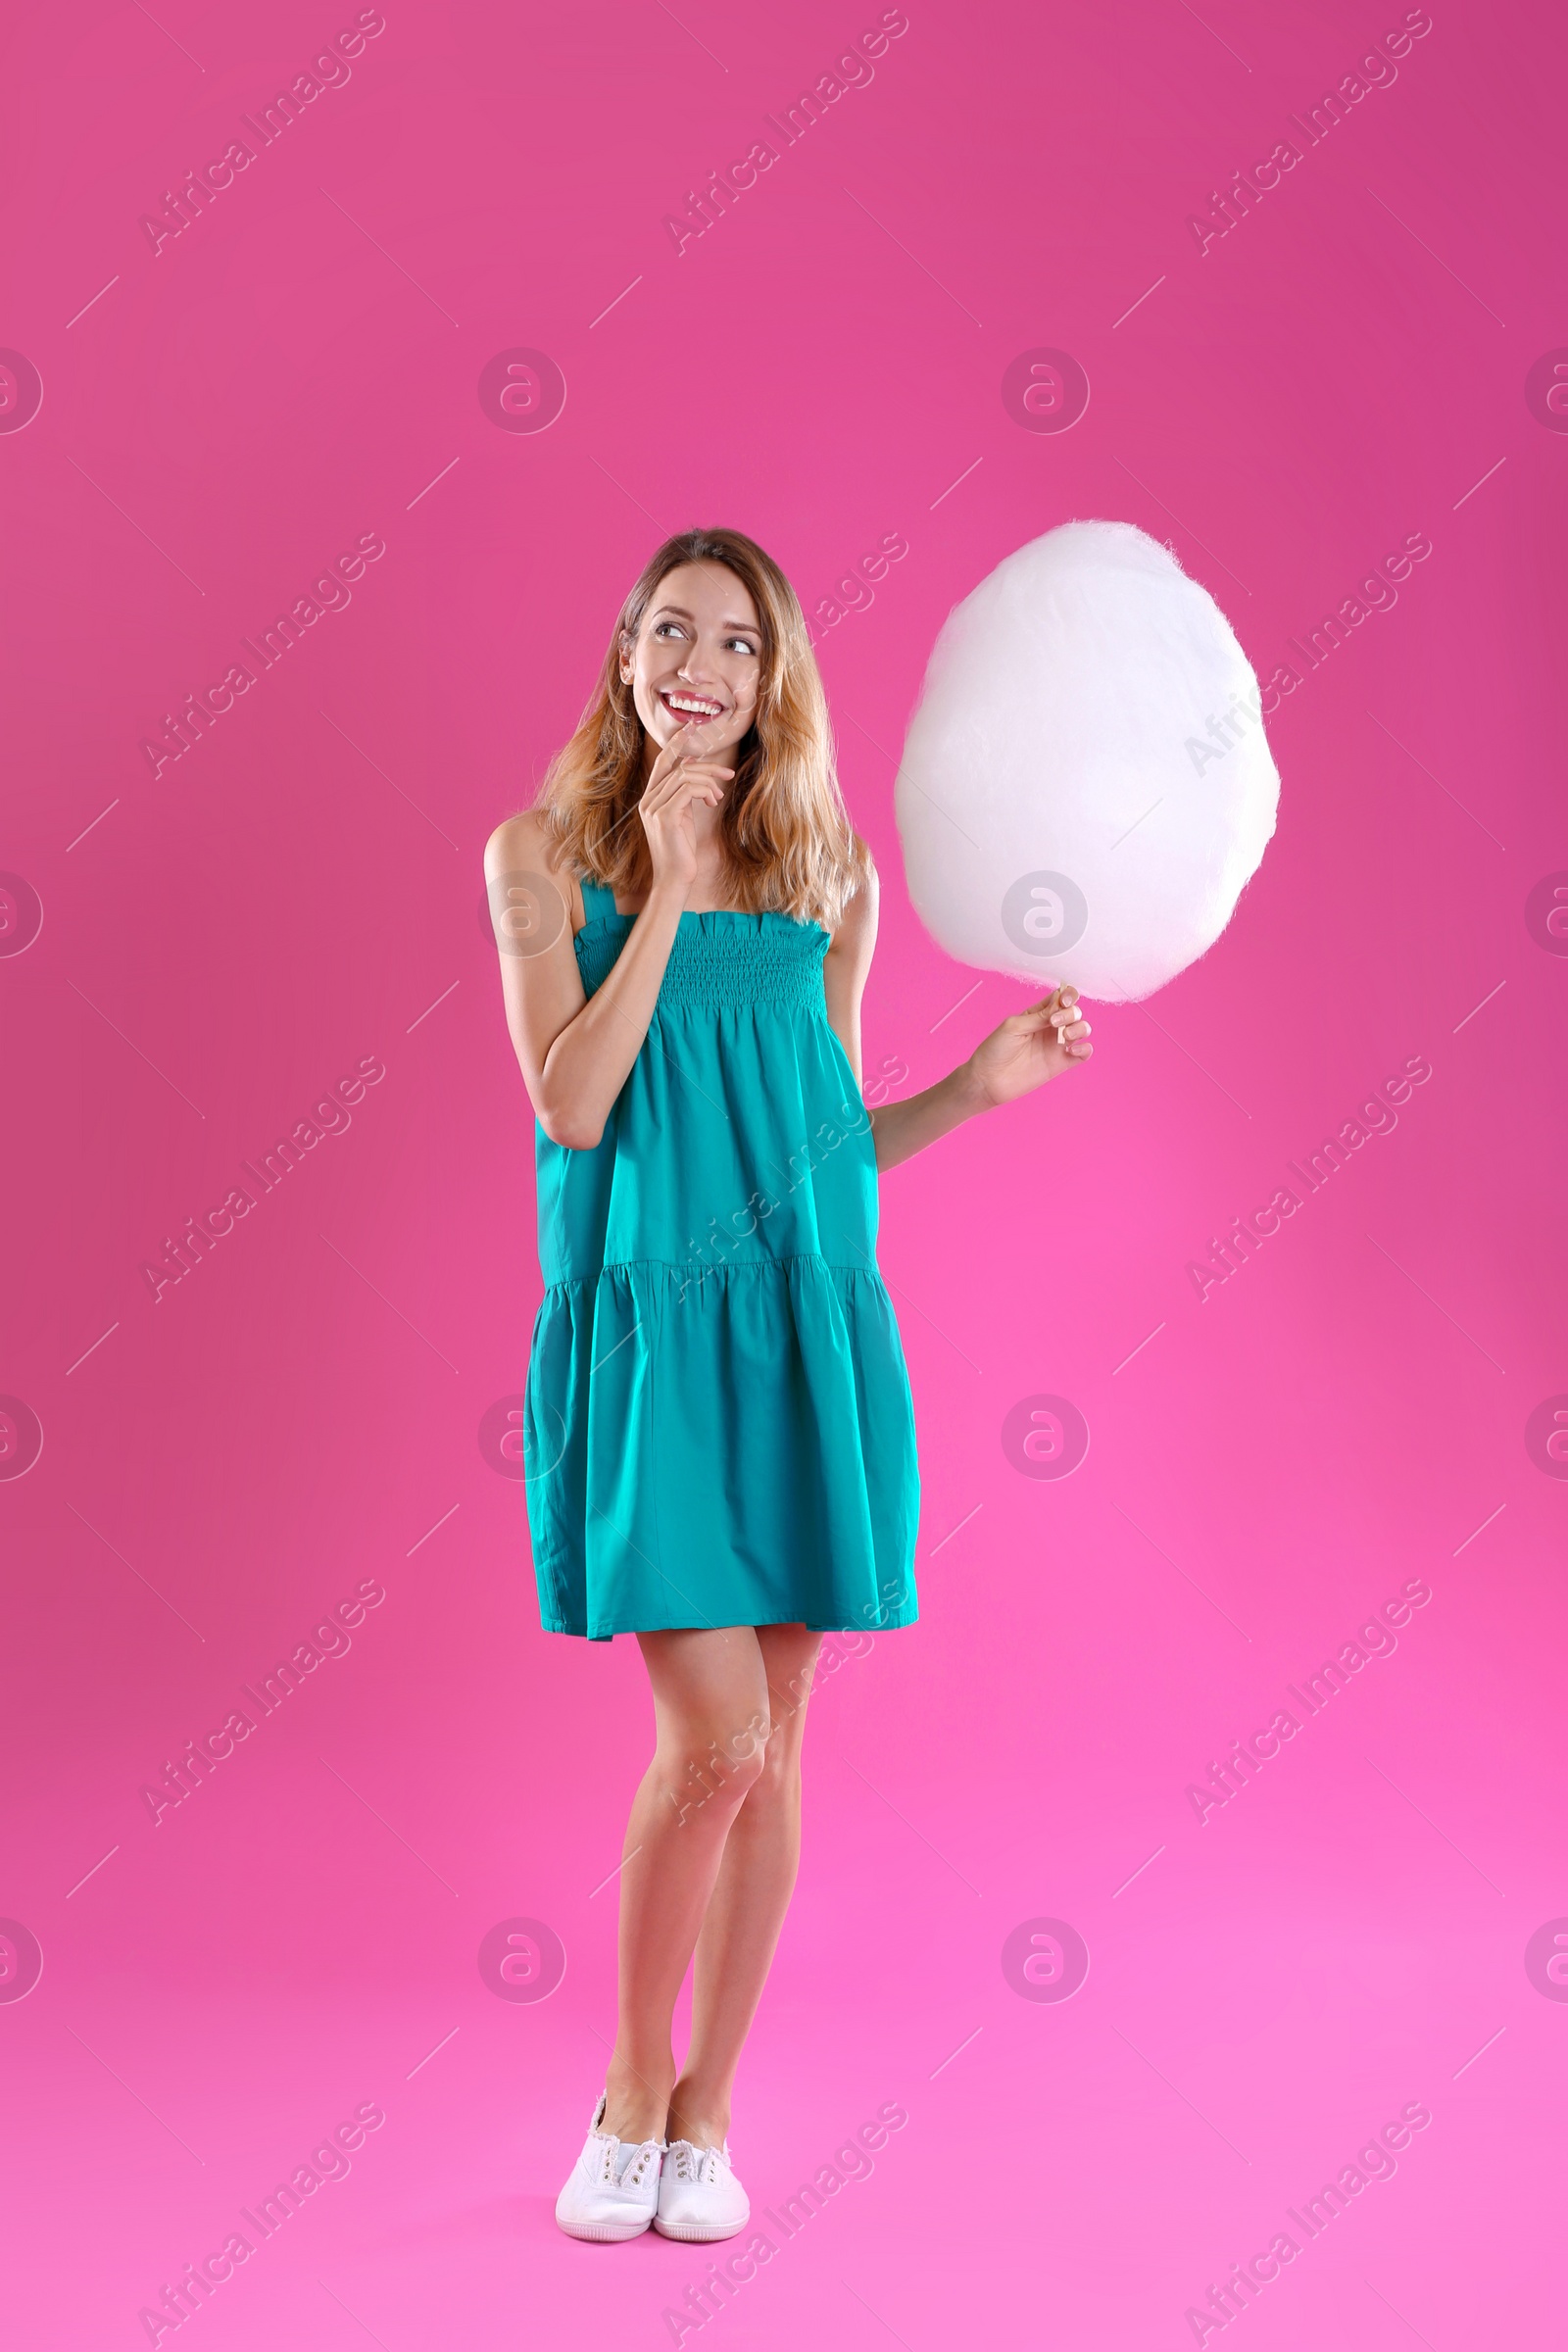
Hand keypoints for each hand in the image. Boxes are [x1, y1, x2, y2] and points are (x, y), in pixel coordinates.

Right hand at [638, 723, 734, 897]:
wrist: (674, 879)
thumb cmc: (682, 851)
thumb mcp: (684, 816)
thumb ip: (685, 793)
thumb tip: (695, 765)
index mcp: (650, 798)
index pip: (662, 761)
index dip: (677, 742)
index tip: (693, 727)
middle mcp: (648, 800)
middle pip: (676, 765)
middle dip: (705, 764)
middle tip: (728, 772)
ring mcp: (653, 807)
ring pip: (684, 775)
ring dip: (708, 781)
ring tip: (718, 796)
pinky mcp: (664, 816)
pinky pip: (687, 789)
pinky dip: (704, 790)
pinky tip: (713, 801)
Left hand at [965, 985, 1092, 1108]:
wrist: (988, 1080)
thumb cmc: (995, 1050)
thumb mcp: (1014, 1026)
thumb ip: (1038, 1016)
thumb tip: (1060, 1005)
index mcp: (1037, 1014)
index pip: (1061, 997)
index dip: (1067, 995)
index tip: (1062, 1001)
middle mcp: (1050, 1027)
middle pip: (1074, 1011)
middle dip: (1071, 1013)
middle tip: (1054, 1023)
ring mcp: (1057, 1045)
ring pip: (1082, 1029)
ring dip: (1080, 1028)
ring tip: (1065, 1036)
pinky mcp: (1061, 1063)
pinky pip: (1083, 1053)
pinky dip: (1085, 1049)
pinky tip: (1073, 1050)